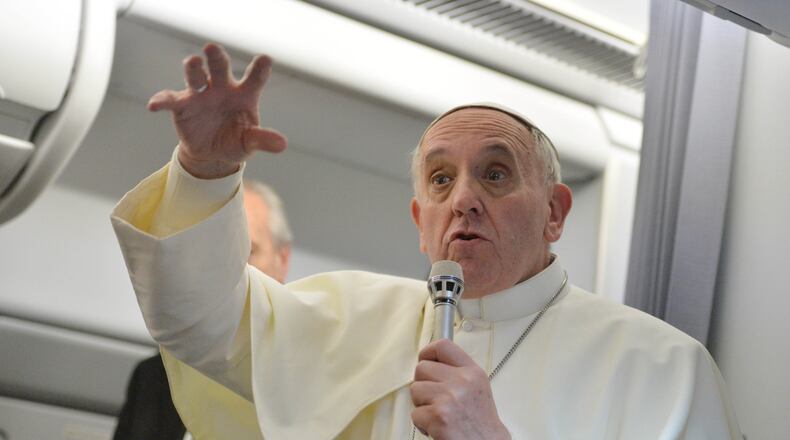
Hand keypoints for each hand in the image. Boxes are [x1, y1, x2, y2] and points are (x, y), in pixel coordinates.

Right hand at [148, 43, 286, 178]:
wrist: (212, 155)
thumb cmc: (235, 141)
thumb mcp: (249, 143)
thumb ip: (262, 140)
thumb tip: (282, 144)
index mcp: (244, 95)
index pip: (254, 78)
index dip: (260, 69)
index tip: (265, 59)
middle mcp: (222, 89)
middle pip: (220, 68)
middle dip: (216, 57)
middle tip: (212, 48)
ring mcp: (201, 95)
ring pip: (195, 77)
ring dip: (193, 69)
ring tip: (192, 62)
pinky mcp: (182, 106)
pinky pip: (170, 100)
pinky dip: (161, 101)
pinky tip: (154, 105)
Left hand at [411, 339, 510, 439]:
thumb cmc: (480, 423)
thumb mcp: (476, 388)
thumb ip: (457, 373)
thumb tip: (432, 363)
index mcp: (472, 372)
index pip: (443, 346)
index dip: (428, 352)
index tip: (425, 360)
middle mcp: (462, 381)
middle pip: (422, 368)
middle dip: (422, 384)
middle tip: (433, 398)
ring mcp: (449, 397)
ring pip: (415, 390)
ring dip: (421, 405)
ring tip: (437, 414)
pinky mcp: (438, 416)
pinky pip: (415, 413)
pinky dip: (422, 424)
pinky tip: (437, 427)